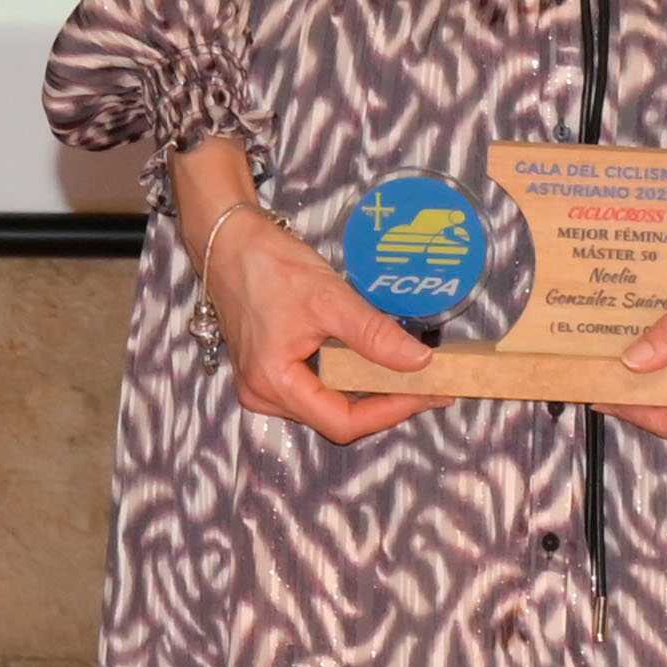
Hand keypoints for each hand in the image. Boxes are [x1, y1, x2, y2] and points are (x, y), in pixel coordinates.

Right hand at [205, 209, 445, 443]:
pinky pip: (320, 385)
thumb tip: (421, 362)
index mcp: (272, 383)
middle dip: (388, 404)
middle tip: (435, 385)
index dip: (391, 413)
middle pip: (337, 417)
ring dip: (374, 393)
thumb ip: (374, 335)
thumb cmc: (272, 268)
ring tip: (418, 375)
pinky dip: (354, 379)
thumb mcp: (330, 300)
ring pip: (330, 403)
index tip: (432, 393)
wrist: (231, 243)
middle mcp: (264, 394)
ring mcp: (266, 383)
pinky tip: (383, 363)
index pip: (341, 422)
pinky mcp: (273, 368)